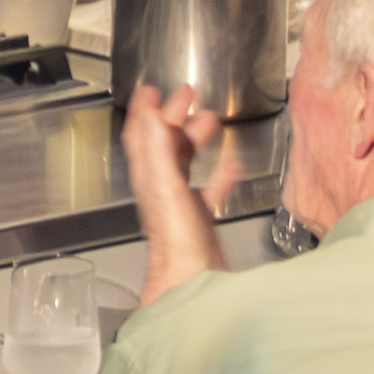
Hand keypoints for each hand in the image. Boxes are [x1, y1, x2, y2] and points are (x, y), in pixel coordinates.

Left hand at [123, 81, 230, 302]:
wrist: (190, 283)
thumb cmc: (177, 243)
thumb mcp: (166, 187)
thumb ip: (158, 150)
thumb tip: (151, 114)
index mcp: (150, 178)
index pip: (141, 135)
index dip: (144, 110)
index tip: (149, 90)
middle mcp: (161, 189)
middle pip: (164, 144)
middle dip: (174, 118)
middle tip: (187, 96)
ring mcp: (179, 204)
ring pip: (184, 163)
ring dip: (194, 139)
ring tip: (210, 121)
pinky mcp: (198, 220)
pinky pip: (209, 189)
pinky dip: (220, 173)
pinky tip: (231, 166)